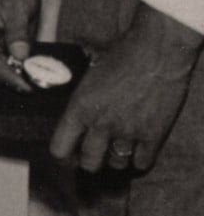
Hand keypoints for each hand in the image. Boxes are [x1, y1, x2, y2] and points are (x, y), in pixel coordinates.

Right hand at [0, 0, 44, 92]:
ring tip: (34, 81)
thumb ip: (17, 32)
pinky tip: (30, 70)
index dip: (8, 77)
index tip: (27, 87)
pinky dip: (15, 65)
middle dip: (11, 79)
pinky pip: (2, 58)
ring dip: (13, 74)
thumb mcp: (18, 7)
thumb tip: (20, 56)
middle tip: (34, 88)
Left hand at [50, 2, 201, 172]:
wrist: (156, 50)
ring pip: (116, 165)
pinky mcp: (153, 136)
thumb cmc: (122, 52)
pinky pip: (142, 163)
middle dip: (91, 160)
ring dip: (116, 158)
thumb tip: (71, 101)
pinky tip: (140, 148)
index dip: (64, 156)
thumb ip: (81, 94)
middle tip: (96, 152)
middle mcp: (100, 124)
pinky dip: (140, 159)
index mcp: (79, 107)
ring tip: (119, 146)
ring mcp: (127, 133)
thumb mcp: (89, 72)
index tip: (70, 154)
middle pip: (89, 163)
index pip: (60, 149)